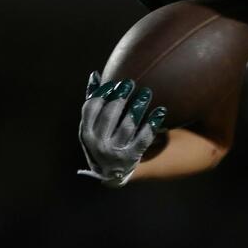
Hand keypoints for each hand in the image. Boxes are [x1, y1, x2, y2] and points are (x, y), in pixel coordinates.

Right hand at [78, 71, 166, 187]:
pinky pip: (143, 138)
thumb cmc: (102, 139)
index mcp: (86, 132)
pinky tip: (160, 111)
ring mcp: (115, 152)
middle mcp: (98, 143)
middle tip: (131, 83)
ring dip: (138, 107)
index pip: (91, 108)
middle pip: (110, 115)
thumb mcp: (93, 125)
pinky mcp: (132, 157)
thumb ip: (93, 100)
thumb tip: (95, 74)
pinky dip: (152, 124)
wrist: (111, 173)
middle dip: (121, 98)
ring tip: (146, 93)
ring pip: (127, 126)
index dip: (103, 94)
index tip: (114, 82)